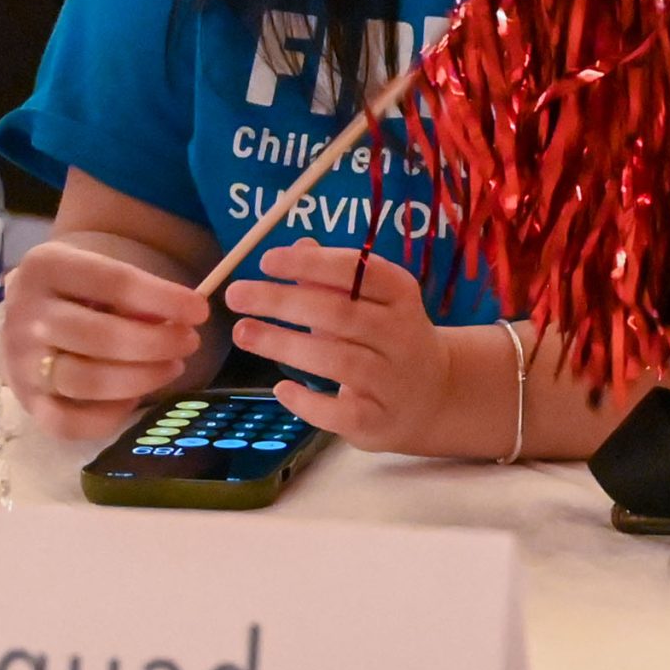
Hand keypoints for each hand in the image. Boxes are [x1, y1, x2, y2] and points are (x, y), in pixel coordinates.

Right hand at [2, 238, 212, 438]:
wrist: (28, 312)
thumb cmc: (78, 290)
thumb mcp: (101, 274)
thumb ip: (134, 295)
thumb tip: (177, 321)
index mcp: (46, 267)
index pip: (113, 282)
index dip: (162, 298)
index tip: (200, 310)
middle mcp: (26, 315)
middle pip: (100, 336)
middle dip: (156, 343)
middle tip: (189, 343)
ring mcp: (21, 363)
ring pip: (86, 381)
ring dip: (141, 379)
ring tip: (172, 367)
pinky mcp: (25, 403)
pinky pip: (67, 423)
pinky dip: (108, 416)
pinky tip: (135, 398)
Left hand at [225, 240, 461, 453]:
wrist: (433, 396)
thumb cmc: (387, 338)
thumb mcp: (370, 302)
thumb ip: (334, 277)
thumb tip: (296, 248)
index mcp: (400, 294)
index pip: (356, 270)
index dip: (310, 264)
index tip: (266, 261)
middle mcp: (401, 334)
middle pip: (339, 313)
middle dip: (282, 301)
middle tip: (236, 294)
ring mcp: (391, 380)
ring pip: (335, 360)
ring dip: (283, 344)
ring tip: (242, 332)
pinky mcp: (377, 421)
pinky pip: (338, 411)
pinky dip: (307, 400)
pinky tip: (280, 389)